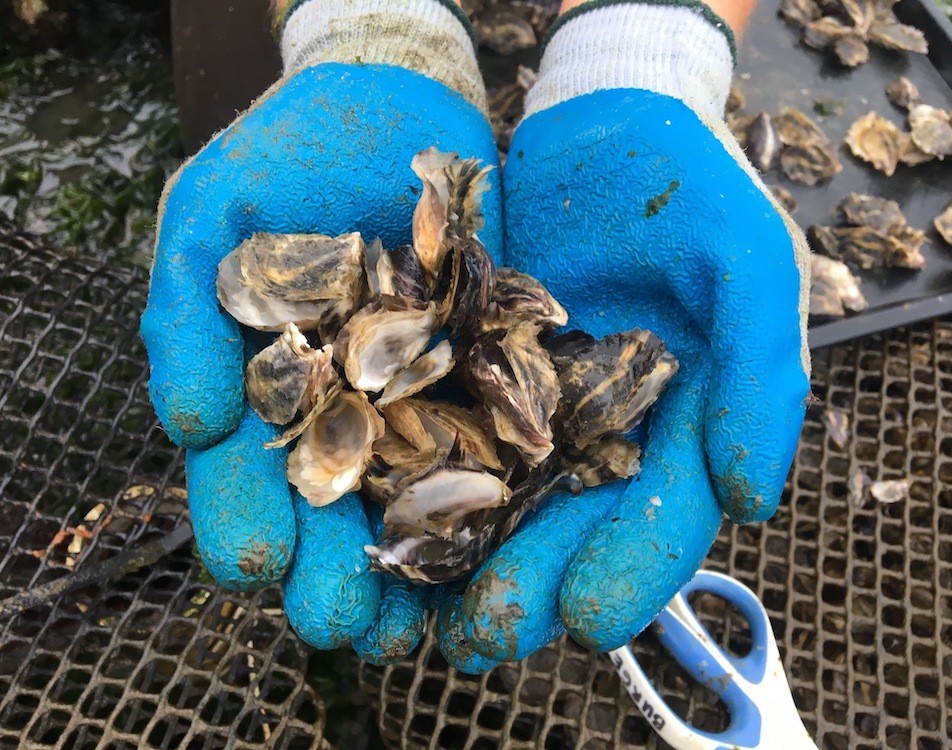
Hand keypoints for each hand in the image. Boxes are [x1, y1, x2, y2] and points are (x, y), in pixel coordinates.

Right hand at [140, 0, 499, 660]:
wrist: (394, 106)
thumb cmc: (284, 155)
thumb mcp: (209, 216)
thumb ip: (186, 312)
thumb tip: (189, 421)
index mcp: (257, 389)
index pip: (241, 473)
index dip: (244, 520)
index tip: (260, 563)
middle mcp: (333, 410)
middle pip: (325, 508)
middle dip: (328, 568)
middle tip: (338, 619)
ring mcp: (409, 402)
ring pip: (404, 501)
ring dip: (404, 564)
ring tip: (407, 623)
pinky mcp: (479, 380)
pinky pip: (485, 446)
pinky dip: (486, 499)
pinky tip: (489, 547)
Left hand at [436, 0, 809, 669]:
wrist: (604, 122)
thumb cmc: (690, 190)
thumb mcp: (748, 266)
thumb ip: (761, 377)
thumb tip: (751, 500)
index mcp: (673, 428)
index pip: (659, 518)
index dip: (629, 572)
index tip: (590, 617)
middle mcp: (595, 434)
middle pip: (563, 525)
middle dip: (526, 584)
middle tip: (483, 637)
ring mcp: (523, 405)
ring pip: (488, 495)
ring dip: (453, 555)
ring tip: (413, 607)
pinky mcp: (460, 365)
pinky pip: (428, 425)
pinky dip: (400, 470)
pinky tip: (367, 512)